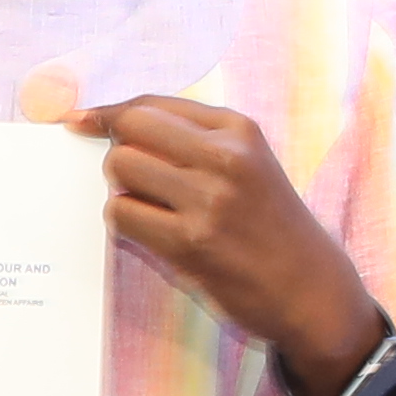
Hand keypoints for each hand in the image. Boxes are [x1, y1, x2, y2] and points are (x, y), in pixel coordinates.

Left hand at [88, 95, 388, 395]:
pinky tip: (152, 233)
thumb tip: (113, 121)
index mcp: (238, 130)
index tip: (83, 119)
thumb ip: (194, 140)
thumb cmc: (273, 228)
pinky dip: (125, 222)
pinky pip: (123, 214)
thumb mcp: (251, 165)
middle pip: (130, 128)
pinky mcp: (190, 243)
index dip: (110, 112)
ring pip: (121, 167)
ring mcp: (208, 200)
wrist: (312, 291)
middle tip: (140, 181)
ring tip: (152, 208)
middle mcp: (225, 157)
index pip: (152, 104)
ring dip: (122, 188)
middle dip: (120, 151)